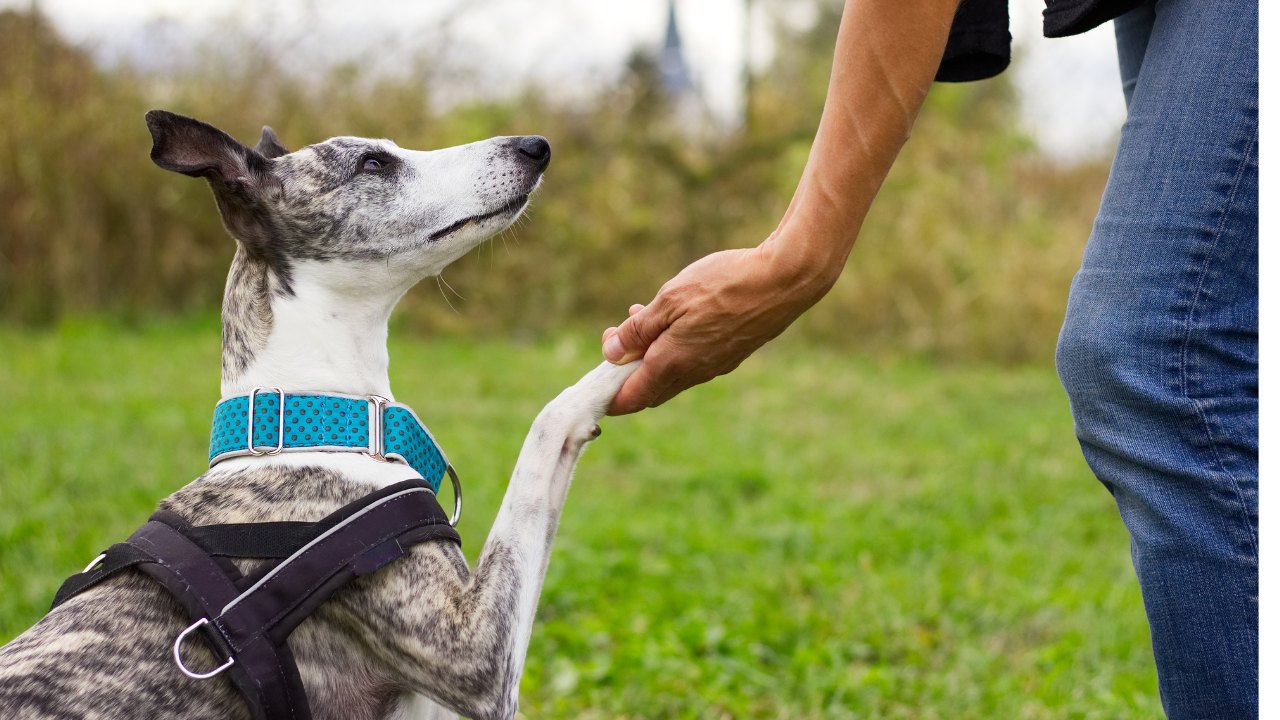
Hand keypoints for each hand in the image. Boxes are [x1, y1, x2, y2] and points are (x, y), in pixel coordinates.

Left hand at [601, 237, 834, 414]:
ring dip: (651, 354)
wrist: (784, 280)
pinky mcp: (731, 354)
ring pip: (672, 373)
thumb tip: (610, 353)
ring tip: (641, 314)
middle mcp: (694, 373)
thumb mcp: (669, 299)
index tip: (595, 387)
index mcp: (673, 363)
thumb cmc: (725, 285)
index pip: (632, 398)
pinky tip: (675, 317)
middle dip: (627, 370)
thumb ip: (638, 330)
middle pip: (650, 389)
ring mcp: (715, 366)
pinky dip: (674, 348)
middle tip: (616, 336)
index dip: (609, 398)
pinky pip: (693, 361)